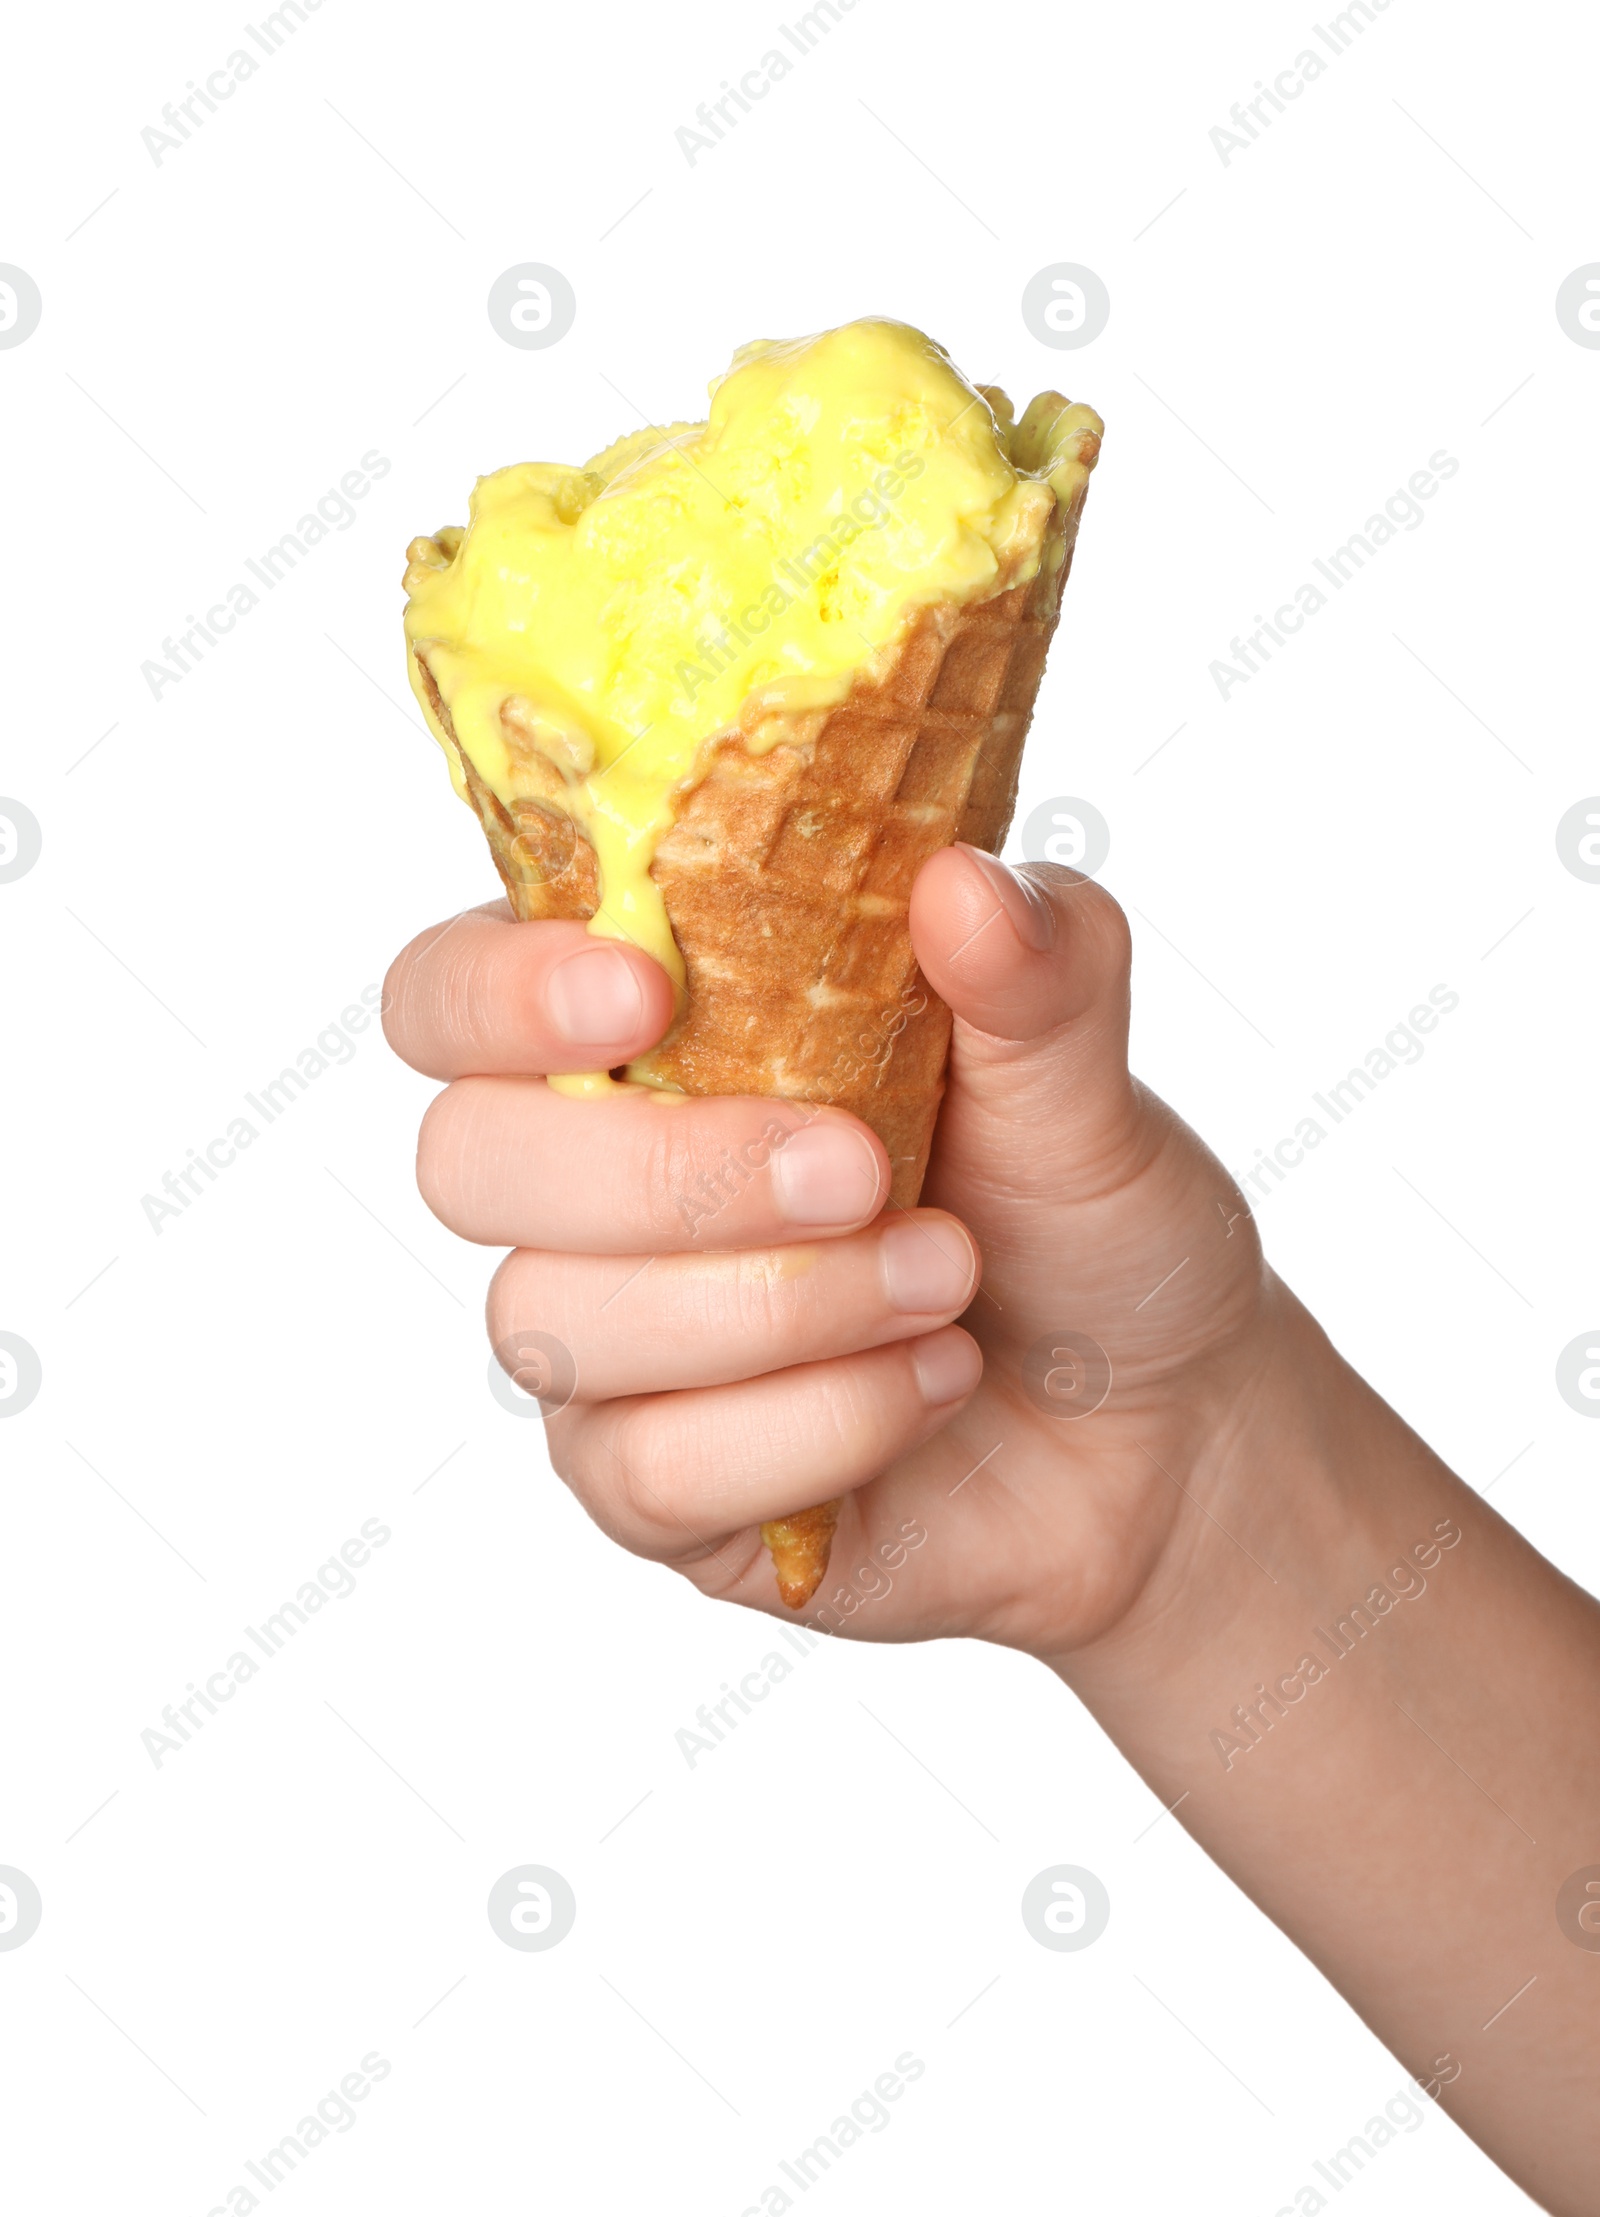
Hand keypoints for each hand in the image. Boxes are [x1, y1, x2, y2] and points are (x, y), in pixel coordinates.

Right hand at [383, 850, 1282, 1661]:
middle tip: (862, 1170)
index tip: (645, 993)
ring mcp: (609, 1347)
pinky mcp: (654, 1487)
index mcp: (646, 1038)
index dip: (498, 988)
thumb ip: (1037, 971)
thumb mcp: (1083, 1079)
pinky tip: (930, 1387)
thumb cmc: (1083, 1221)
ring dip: (777, 1304)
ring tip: (947, 1279)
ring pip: (555, 1324)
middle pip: (470, 1161)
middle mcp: (591, 1185)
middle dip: (669, 1169)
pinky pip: (647, 1470)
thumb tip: (962, 883)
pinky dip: (811, 1425)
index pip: (450, 992)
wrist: (1161, 1428)